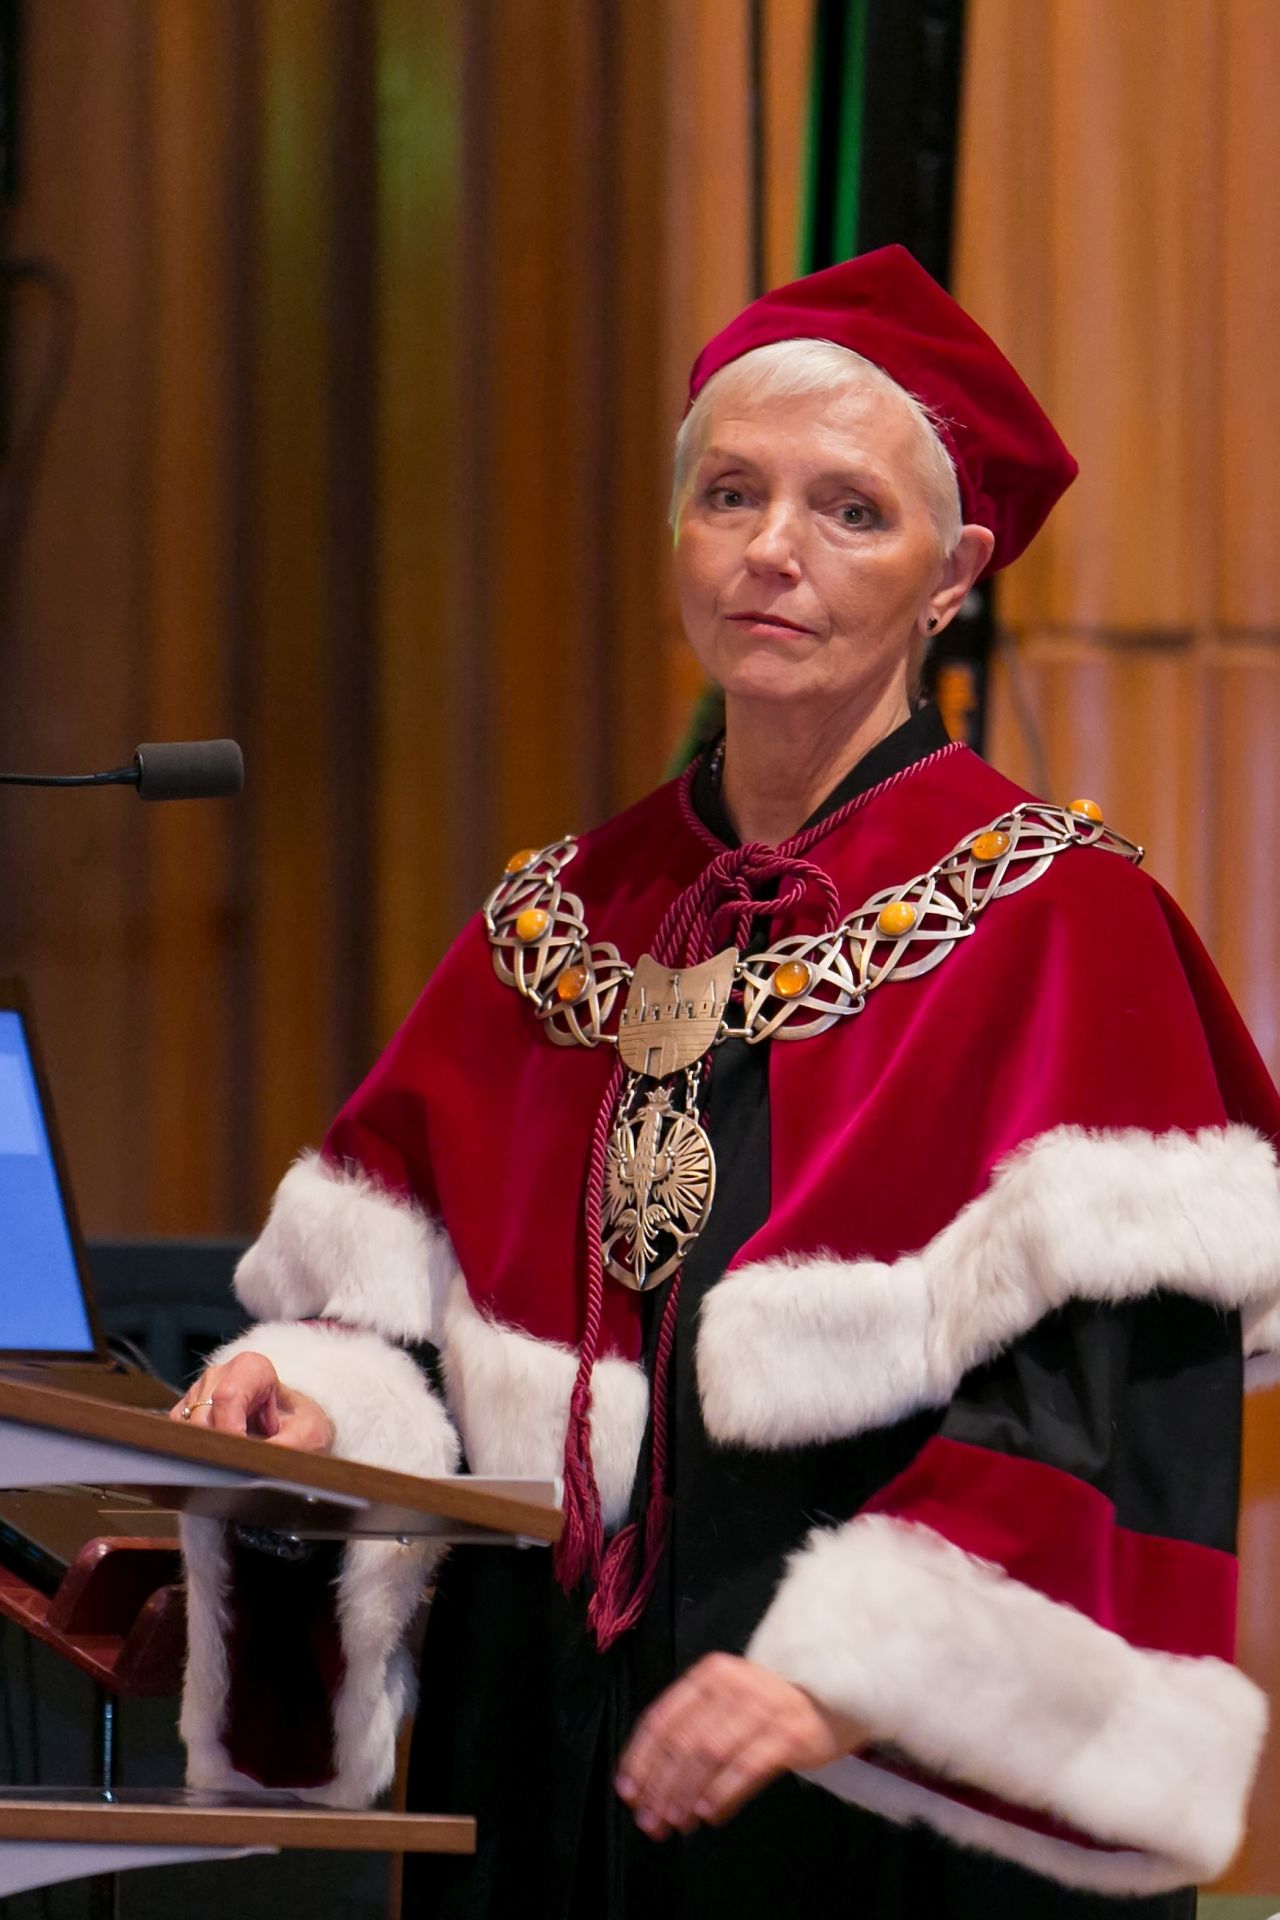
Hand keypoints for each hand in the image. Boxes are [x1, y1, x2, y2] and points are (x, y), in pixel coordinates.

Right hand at [170, 1351, 334, 1452]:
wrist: (294, 1427)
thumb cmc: (301, 1426)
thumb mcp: (308, 1435)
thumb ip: (287, 1446)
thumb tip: (255, 1462)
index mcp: (250, 1368)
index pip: (228, 1396)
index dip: (231, 1430)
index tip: (242, 1453)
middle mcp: (219, 1375)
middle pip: (203, 1417)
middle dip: (219, 1447)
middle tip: (240, 1466)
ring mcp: (198, 1393)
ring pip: (186, 1430)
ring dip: (207, 1451)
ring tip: (234, 1459)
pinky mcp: (184, 1415)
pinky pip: (177, 1438)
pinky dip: (194, 1454)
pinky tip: (218, 1458)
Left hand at [615, 1652, 864, 1839]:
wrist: (835, 1694)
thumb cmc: (771, 1703)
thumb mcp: (728, 1700)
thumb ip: (693, 1726)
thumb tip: (650, 1776)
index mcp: (709, 1676)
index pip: (663, 1718)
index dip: (641, 1758)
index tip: (628, 1791)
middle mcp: (732, 1686)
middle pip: (683, 1742)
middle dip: (660, 1786)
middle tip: (650, 1821)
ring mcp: (762, 1709)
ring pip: (710, 1756)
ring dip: (687, 1794)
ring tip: (675, 1823)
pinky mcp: (788, 1735)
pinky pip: (746, 1768)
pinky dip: (723, 1794)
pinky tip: (709, 1814)